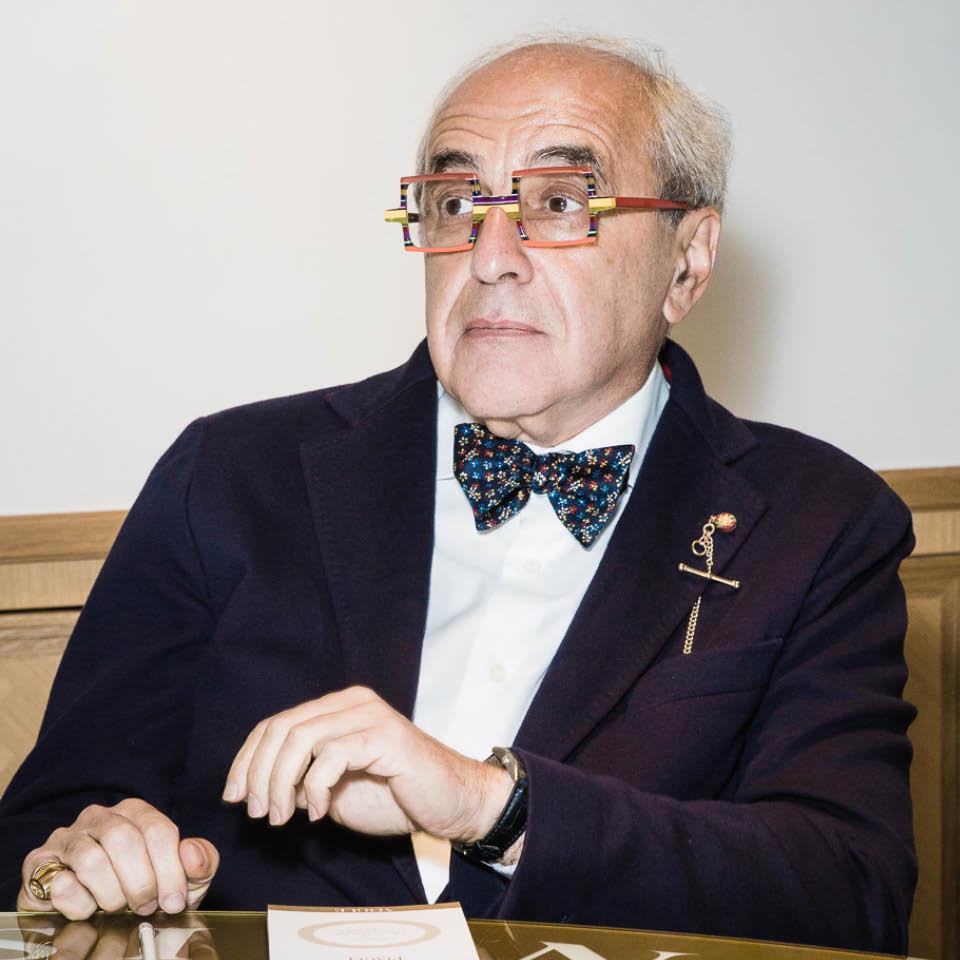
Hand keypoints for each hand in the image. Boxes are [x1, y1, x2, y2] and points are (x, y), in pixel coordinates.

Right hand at [17, 798, 219, 919]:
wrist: (96, 920)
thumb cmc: (145, 892)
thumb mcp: (182, 880)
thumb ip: (200, 863)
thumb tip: (191, 853)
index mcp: (135, 812)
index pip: (157, 830)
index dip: (169, 870)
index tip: (174, 901)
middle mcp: (99, 818)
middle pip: (124, 840)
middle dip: (140, 882)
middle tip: (145, 908)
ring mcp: (67, 838)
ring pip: (91, 859)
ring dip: (111, 894)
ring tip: (117, 908)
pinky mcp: (39, 865)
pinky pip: (60, 883)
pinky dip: (80, 905)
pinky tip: (89, 909)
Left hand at [223, 686, 511, 841]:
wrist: (452, 804)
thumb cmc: (396, 797)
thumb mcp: (334, 791)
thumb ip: (299, 781)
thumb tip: (255, 788)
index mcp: (338, 707)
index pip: (276, 723)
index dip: (246, 758)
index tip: (233, 796)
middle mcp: (352, 701)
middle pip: (282, 727)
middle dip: (257, 773)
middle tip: (257, 813)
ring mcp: (370, 715)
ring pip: (300, 738)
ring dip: (279, 783)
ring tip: (280, 817)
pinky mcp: (385, 736)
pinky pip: (331, 755)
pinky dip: (314, 787)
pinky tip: (319, 813)